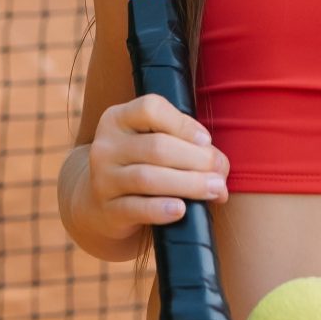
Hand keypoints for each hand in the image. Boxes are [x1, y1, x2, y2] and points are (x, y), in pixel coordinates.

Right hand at [78, 93, 227, 239]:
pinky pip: (135, 208)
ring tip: (214, 191)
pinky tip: (181, 210)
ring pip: (147, 178)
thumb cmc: (141, 166)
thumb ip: (187, 146)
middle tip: (220, 174)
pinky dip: (161, 209)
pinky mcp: (107, 209)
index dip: (183, 123)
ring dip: (188, 184)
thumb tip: (220, 167)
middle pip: (156, 147)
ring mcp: (103, 179)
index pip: (150, 109)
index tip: (206, 140)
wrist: (100, 205)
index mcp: (118, 119)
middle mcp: (106, 146)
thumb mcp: (153, 145)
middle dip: (196, 160)